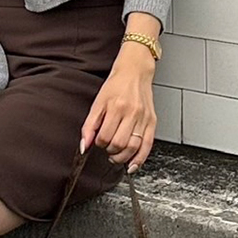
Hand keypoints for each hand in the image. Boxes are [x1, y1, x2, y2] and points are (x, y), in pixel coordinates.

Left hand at [79, 47, 157, 174]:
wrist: (135, 72)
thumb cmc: (116, 86)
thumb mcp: (98, 103)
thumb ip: (89, 126)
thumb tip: (84, 146)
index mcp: (116, 107)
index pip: (105, 136)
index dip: (99, 144)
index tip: (98, 141)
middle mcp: (132, 113)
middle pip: (119, 144)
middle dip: (110, 151)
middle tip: (107, 148)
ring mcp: (144, 118)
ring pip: (133, 147)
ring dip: (122, 157)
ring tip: (116, 155)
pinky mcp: (152, 122)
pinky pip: (147, 145)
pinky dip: (140, 159)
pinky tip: (132, 165)